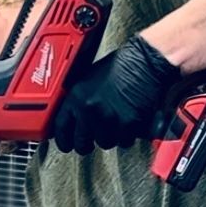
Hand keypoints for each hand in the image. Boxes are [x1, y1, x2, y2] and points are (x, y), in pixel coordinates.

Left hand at [52, 34, 179, 154]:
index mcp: (77, 97)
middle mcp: (90, 109)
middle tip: (92, 139)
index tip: (67, 144)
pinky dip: (127, 135)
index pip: (61, 128)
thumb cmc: (120, 66)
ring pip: (104, 143)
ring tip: (116, 121)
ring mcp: (109, 118)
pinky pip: (124, 142)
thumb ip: (79, 101)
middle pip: (81, 142)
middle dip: (87, 143)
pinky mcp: (128, 124)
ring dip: (110, 137)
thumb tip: (73, 120)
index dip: (63, 140)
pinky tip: (128, 121)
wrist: (144, 62)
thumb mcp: (89, 79)